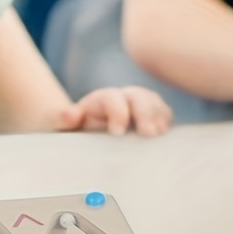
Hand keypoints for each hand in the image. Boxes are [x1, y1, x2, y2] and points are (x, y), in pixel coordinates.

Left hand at [58, 86, 172, 136]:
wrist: (90, 130)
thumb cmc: (78, 129)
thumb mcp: (66, 125)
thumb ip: (65, 119)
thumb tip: (68, 115)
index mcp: (102, 99)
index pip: (112, 99)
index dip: (117, 112)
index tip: (117, 132)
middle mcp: (123, 97)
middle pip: (137, 97)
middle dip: (144, 112)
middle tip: (148, 133)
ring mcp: (140, 105)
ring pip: (153, 102)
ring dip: (158, 116)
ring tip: (160, 133)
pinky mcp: (154, 115)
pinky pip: (165, 113)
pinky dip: (167, 122)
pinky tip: (167, 136)